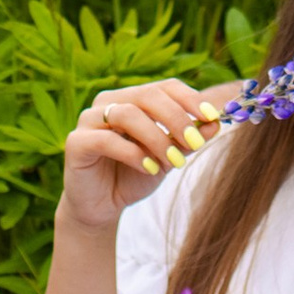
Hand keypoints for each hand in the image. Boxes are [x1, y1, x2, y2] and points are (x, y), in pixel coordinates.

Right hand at [58, 79, 222, 230]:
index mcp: (132, 98)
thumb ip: (187, 140)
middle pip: (147, 95)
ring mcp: (89, 119)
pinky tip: (149, 168)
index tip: (211, 116)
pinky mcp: (76, 142)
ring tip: (173, 162)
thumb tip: (216, 123)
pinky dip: (133, 153)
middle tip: (194, 143)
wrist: (102, 207)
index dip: (189, 98)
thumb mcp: (167, 158)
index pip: (164, 86)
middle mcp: (109, 101)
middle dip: (175, 118)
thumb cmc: (134, 175)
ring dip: (156, 138)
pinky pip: (106, 139)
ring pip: (127, 114)